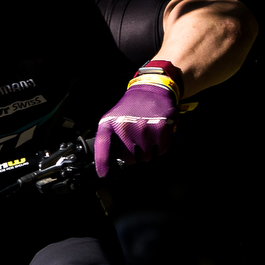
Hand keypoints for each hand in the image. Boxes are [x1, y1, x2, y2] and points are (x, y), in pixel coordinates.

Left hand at [93, 60, 186, 177]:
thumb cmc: (130, 109)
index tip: (104, 174)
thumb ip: (107, 140)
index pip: (103, 147)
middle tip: (136, 142)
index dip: (102, 163)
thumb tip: (104, 168)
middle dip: (134, 155)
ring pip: (146, 157)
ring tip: (146, 137)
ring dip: (148, 152)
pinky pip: (161, 151)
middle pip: (130, 160)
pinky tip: (157, 136)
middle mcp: (125, 126)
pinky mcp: (161, 127)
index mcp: (110, 124)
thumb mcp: (112, 120)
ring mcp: (144, 128)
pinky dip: (160, 148)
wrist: (151, 89)